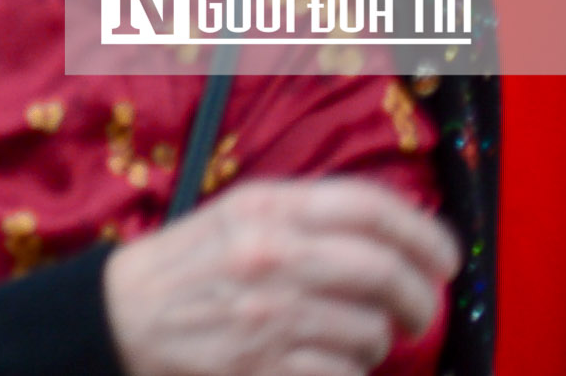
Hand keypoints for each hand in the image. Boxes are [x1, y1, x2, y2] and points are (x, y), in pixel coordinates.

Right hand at [101, 177, 458, 375]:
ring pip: (372, 331)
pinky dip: (345, 372)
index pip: (372, 207)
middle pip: (387, 272)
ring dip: (374, 341)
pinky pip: (345, 374)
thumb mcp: (239, 215)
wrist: (121, 317)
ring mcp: (271, 315)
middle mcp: (272, 255)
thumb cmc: (188, 265)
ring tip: (346, 337)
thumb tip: (397, 238)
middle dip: (419, 299)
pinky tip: (321, 362)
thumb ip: (309, 215)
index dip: (425, 233)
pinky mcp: (267, 367)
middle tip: (418, 312)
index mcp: (267, 207)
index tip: (444, 259)